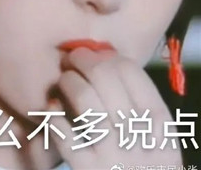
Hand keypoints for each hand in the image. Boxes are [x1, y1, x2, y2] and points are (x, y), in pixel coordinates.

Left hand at [47, 48, 181, 169]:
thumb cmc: (145, 162)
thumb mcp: (156, 133)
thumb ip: (137, 100)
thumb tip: (104, 55)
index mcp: (160, 122)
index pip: (129, 70)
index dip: (105, 55)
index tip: (94, 53)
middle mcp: (138, 134)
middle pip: (103, 76)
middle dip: (81, 59)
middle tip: (71, 58)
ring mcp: (113, 154)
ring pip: (84, 98)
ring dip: (68, 81)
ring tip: (64, 80)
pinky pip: (65, 134)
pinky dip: (55, 116)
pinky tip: (53, 108)